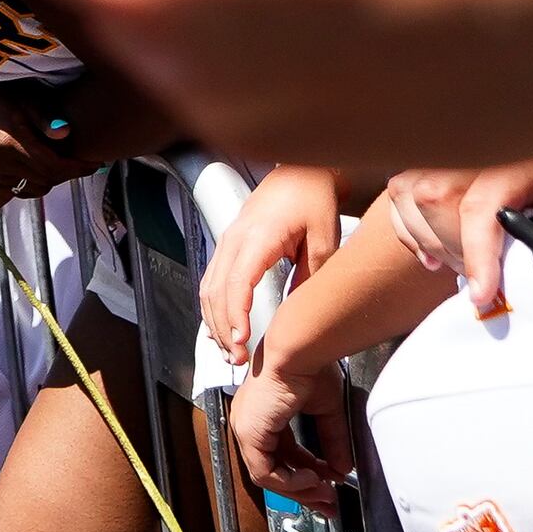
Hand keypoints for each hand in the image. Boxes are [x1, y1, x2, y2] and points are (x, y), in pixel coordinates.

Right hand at [0, 79, 102, 202]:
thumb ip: (45, 118)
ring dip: (50, 178)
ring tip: (60, 162)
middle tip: (81, 162)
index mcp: (7, 143)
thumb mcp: (25, 99)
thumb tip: (66, 132)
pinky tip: (38, 167)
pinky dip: (32, 181)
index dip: (77, 168)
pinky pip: (16, 187)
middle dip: (67, 172)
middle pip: (45, 179)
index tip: (94, 163)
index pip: (52, 167)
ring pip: (32, 186)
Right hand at [202, 166, 341, 363]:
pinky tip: (221, 326)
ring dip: (214, 321)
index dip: (235, 315)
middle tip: (237, 359)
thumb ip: (312, 274)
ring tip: (228, 351)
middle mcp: (234, 240)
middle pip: (215, 291)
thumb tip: (300, 310)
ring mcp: (227, 242)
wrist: (301, 172)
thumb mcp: (325, 237)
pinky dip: (213, 307)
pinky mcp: (229, 246)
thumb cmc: (313, 198)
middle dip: (221, 328)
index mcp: (257, 237)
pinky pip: (212, 280)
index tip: (241, 341)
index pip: (236, 283)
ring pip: (208, 288)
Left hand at [230, 358, 349, 505]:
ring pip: (267, 476)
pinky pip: (265, 472)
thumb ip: (332, 440)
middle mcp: (250, 423)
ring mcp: (246, 429)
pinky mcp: (249, 433)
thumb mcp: (325, 410)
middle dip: (303, 490)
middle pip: (273, 470)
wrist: (299, 353)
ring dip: (299, 489)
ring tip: (324, 491)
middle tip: (327, 502)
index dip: (306, 474)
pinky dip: (289, 481)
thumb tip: (342, 468)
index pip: (282, 456)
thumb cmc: (309, 367)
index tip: (329, 485)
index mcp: (264, 415)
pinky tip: (312, 478)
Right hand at [388, 126, 532, 310]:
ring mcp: (476, 142)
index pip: (478, 211)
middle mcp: (488, 145)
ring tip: (446, 263)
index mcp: (523, 160)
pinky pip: (418, 175)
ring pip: (412, 184)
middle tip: (480, 285)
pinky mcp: (474, 146)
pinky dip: (413, 209)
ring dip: (422, 229)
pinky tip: (431, 239)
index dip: (475, 258)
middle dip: (448, 247)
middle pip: (431, 196)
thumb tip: (512, 275)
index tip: (483, 297)